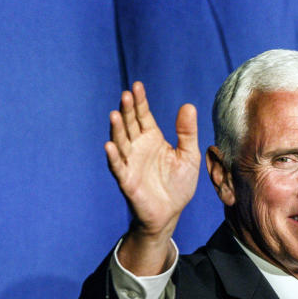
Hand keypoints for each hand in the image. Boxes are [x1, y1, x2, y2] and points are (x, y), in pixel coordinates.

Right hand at [105, 82, 199, 273]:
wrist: (170, 213)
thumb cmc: (178, 183)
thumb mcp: (189, 155)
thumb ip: (187, 132)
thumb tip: (188, 105)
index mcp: (152, 138)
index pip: (144, 116)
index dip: (140, 102)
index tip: (137, 86)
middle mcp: (138, 147)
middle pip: (130, 125)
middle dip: (128, 110)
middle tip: (126, 95)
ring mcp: (130, 163)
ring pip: (121, 142)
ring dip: (117, 129)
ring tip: (116, 115)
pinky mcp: (127, 180)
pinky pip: (118, 167)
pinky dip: (113, 157)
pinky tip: (109, 145)